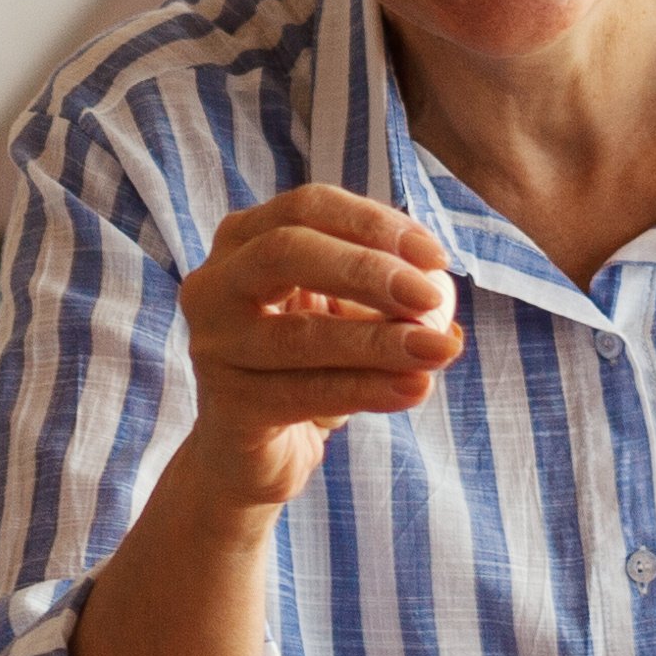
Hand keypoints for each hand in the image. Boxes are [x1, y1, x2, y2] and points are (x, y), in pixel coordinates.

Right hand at [169, 185, 460, 515]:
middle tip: (429, 296)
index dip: (373, 224)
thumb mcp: (345, 311)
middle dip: (367, 270)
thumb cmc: (309, 362)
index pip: (307, 207)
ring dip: (379, 341)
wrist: (261, 449)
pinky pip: (304, 393)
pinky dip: (366, 389)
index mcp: (245, 240)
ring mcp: (214, 346)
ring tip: (437, 351)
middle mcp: (216, 284)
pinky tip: (413, 388)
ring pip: (300, 335)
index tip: (436, 256)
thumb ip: (385, 290)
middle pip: (286, 252)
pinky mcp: (228, 406)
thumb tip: (441, 287)